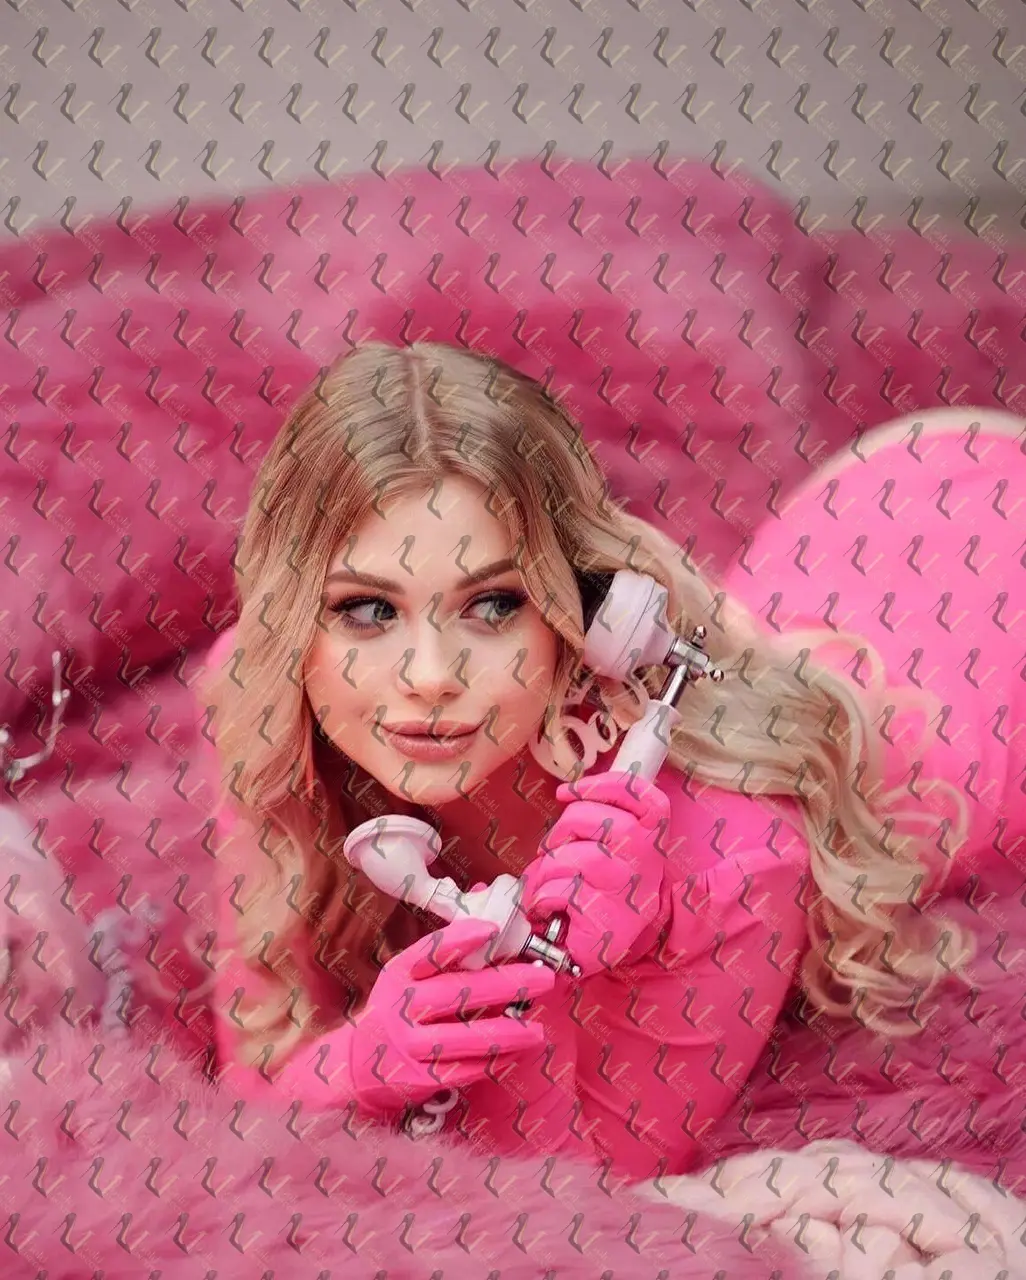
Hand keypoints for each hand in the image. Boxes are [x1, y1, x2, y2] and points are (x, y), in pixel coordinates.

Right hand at [349, 917, 554, 1115]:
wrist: (357, 1065)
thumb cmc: (395, 1011)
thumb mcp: (405, 978)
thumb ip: (441, 959)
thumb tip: (491, 928)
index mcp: (400, 973)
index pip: (430, 951)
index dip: (461, 939)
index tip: (493, 928)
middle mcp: (401, 1006)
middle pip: (457, 993)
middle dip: (505, 985)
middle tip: (542, 978)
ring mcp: (409, 1044)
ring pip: (465, 1038)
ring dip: (506, 1033)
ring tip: (537, 1031)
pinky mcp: (419, 1078)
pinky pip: (463, 1070)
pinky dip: (492, 1062)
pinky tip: (515, 1053)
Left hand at [519, 771, 671, 975]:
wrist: (594, 948)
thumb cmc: (590, 891)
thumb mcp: (601, 849)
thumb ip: (596, 819)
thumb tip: (567, 792)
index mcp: (650, 841)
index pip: (645, 798)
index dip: (604, 784)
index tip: (569, 792)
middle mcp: (648, 864)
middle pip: (602, 821)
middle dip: (563, 830)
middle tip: (555, 850)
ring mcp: (630, 892)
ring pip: (579, 858)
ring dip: (549, 869)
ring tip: (548, 884)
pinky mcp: (607, 920)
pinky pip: (564, 891)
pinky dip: (543, 896)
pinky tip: (548, 907)